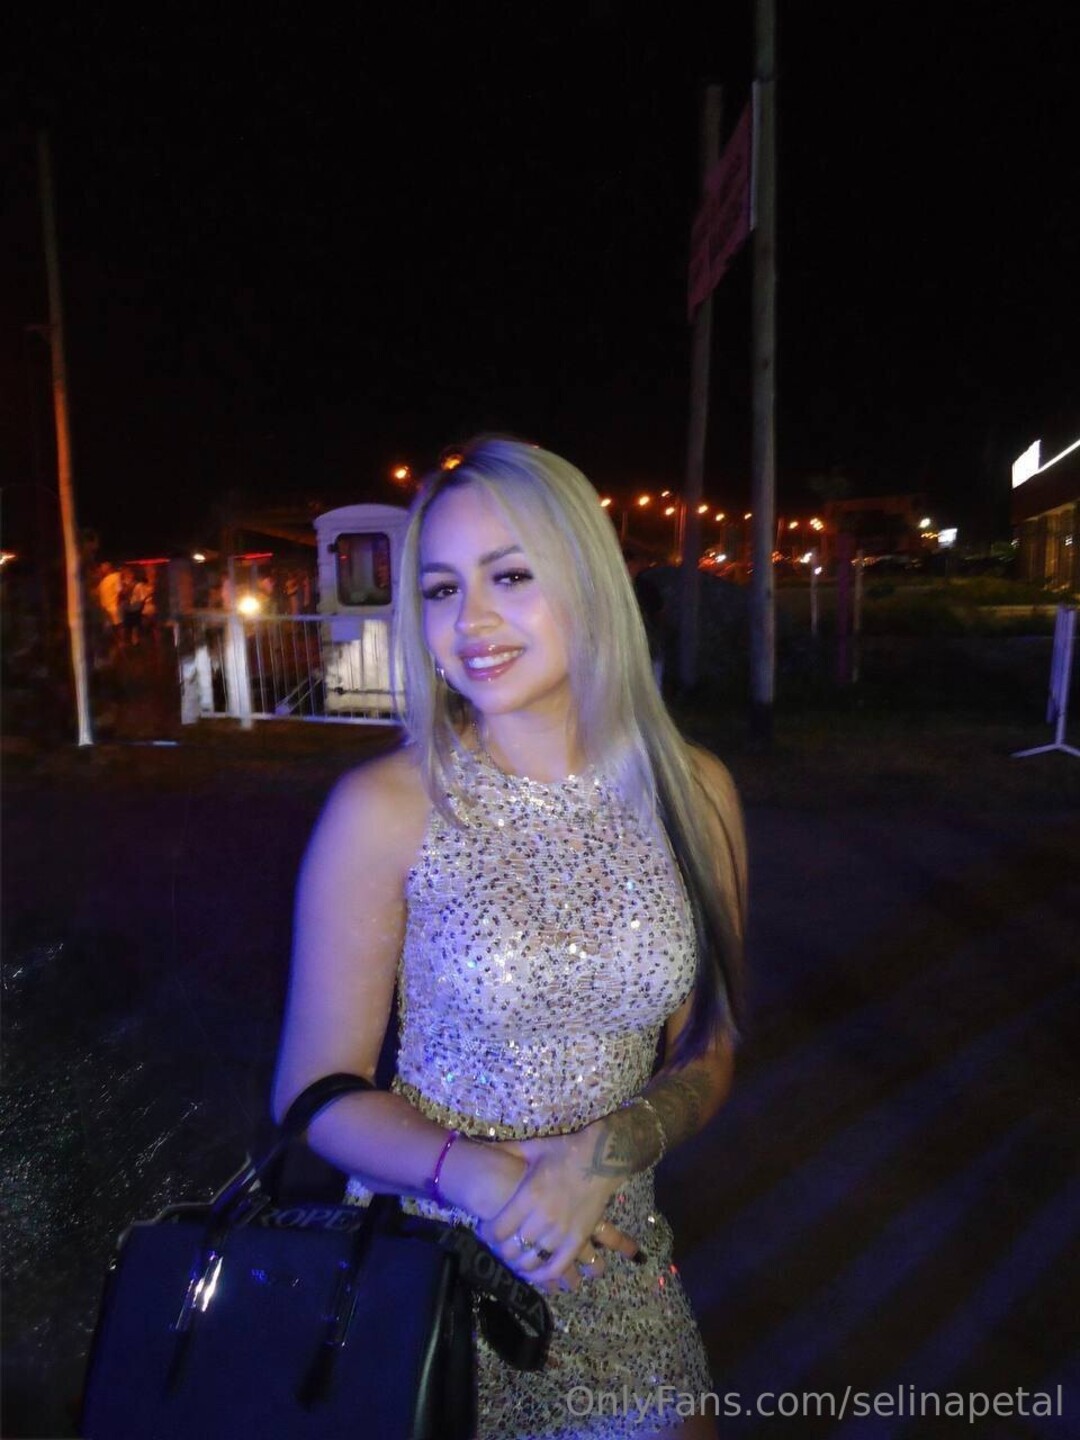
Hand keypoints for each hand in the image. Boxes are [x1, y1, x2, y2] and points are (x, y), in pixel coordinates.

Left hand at [476, 1127, 640, 1288]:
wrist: (602, 1157)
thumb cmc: (564, 1151)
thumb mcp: (532, 1148)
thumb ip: (506, 1151)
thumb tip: (480, 1148)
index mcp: (529, 1196)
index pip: (498, 1229)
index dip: (487, 1234)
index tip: (484, 1232)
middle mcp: (543, 1217)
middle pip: (512, 1248)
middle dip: (500, 1250)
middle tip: (498, 1245)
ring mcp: (563, 1231)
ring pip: (533, 1260)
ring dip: (519, 1264)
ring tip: (514, 1258)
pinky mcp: (579, 1239)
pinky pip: (558, 1266)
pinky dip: (545, 1275)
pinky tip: (536, 1274)